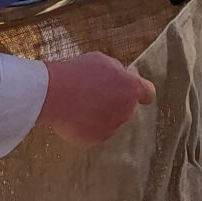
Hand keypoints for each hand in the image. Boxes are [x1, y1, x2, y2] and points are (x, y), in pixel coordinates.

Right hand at [38, 52, 155, 143]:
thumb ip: (117, 72)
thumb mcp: (102, 61)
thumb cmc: (77, 73)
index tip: (140, 97)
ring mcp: (111, 127)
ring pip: (109, 121)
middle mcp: (126, 110)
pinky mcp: (96, 139)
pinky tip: (73, 115)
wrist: (53, 94)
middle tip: (92, 93)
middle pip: (125, 108)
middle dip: (113, 102)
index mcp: (131, 88)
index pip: (148, 93)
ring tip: (79, 103)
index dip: (143, 94)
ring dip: (99, 114)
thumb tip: (120, 78)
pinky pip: (94, 132)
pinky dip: (86, 126)